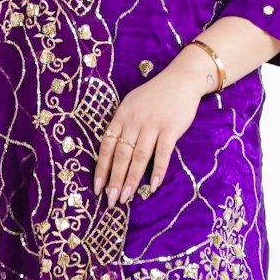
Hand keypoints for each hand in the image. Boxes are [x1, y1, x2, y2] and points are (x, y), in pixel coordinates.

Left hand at [93, 64, 211, 204]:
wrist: (181, 79)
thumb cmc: (155, 94)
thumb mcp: (131, 104)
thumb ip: (122, 125)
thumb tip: (112, 152)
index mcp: (121, 116)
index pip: (107, 146)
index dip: (101, 168)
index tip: (97, 187)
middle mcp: (134, 121)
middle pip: (121, 155)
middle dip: (115, 180)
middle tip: (111, 200)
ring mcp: (152, 125)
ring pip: (139, 157)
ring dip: (132, 180)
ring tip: (126, 198)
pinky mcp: (170, 129)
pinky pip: (162, 154)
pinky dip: (157, 171)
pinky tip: (153, 186)